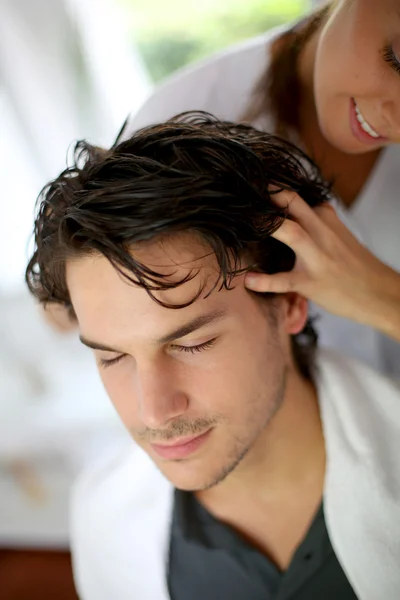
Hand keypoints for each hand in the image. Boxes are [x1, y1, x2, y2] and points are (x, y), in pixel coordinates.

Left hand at [245, 191, 399, 341]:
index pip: (296, 197)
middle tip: (244, 194)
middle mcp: (321, 232)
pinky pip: (284, 280)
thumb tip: (307, 205)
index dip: (272, 191)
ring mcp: (316, 257)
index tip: (251, 187)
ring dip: (269, 226)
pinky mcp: (310, 282)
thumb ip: (321, 219)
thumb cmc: (355, 264)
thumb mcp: (340, 233)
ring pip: (292, 233)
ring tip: (244, 224)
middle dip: (270, 195)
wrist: (378, 292)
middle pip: (293, 204)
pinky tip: (249, 280)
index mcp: (325, 218)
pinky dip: (264, 281)